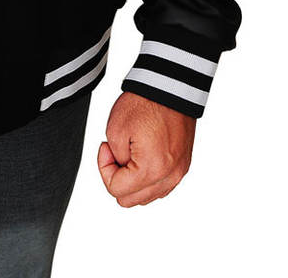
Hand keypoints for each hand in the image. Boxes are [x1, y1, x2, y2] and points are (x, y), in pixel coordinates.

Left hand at [97, 91, 194, 206]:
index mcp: (152, 169)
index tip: (106, 147)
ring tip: (130, 153)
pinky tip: (142, 156)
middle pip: (131, 200)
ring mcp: (178, 173)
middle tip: (115, 152)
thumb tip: (121, 173)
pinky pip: (161, 186)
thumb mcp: (115, 130)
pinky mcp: (183, 166)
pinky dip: (147, 178)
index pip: (117, 190)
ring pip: (146, 196)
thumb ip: (114, 161)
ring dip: (133, 180)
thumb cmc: (144, 103)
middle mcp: (169, 177)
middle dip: (117, 178)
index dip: (104, 168)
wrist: (169, 88)